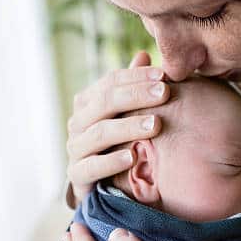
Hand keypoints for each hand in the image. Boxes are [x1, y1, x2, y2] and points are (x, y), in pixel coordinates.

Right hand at [66, 52, 168, 206]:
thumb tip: (142, 54)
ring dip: (128, 127)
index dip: (137, 76)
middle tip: (165, 93)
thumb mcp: (128, 113)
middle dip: (136, 96)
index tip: (165, 75)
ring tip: (156, 125)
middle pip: (105, 102)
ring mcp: (75, 148)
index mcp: (89, 102)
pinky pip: (91, 167)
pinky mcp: (77, 175)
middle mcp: (78, 122)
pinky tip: (132, 158)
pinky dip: (111, 161)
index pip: (111, 81)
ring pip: (99, 133)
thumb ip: (134, 87)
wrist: (104, 185)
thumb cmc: (120, 142)